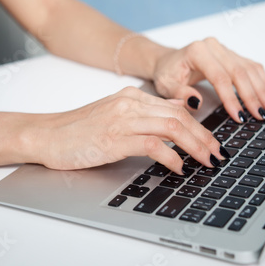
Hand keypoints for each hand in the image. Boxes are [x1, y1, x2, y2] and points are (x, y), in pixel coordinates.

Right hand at [29, 87, 226, 173]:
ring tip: (207, 161)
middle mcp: (130, 104)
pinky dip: (172, 157)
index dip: (200, 126)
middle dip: (205, 137)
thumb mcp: (115, 115)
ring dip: (195, 146)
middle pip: (180, 117)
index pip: (176, 108)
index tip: (212, 142)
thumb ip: (144, 113)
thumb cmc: (77, 130)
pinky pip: (153, 145)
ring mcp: (122, 120)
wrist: (46, 135)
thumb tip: (176, 113)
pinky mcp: (114, 139)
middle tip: (218, 154)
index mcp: (131, 97)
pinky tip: (179, 168)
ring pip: (173, 127)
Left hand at [152, 37, 264, 122]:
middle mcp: (213, 47)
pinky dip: (263, 81)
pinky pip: (251, 67)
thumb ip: (180, 94)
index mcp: (197, 52)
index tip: (239, 116)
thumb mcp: (166, 86)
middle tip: (260, 115)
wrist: (167, 61)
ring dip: (262, 89)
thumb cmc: (167, 73)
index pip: (220, 77)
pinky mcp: (231, 54)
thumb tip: (197, 102)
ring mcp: (224, 49)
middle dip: (251, 96)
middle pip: (239, 72)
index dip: (231, 98)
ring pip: (249, 68)